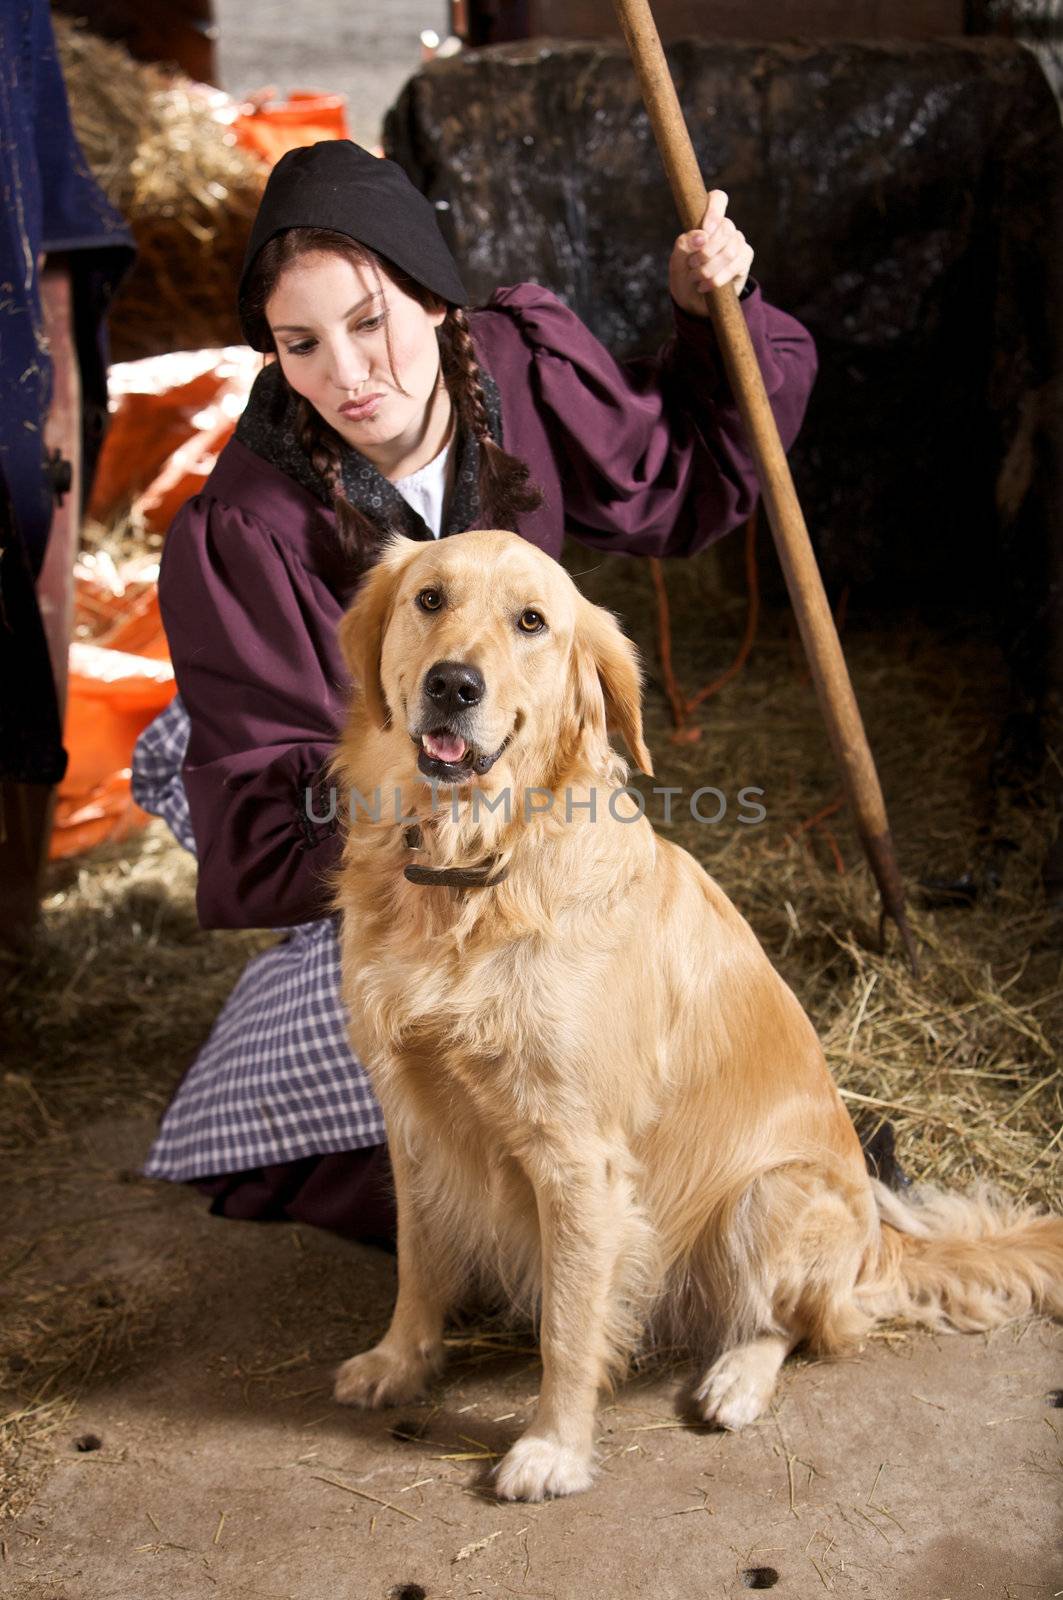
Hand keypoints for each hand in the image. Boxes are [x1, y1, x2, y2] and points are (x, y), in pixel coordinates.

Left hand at [669, 190, 753, 314]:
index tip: (705, 230)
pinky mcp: (745, 258)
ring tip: (696, 278)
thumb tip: (702, 236)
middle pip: (725, 228)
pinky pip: (736, 264)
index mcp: (707, 220)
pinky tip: (706, 286)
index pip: (718, 199)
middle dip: (706, 251)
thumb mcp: (677, 261)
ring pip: (730, 249)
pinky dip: (718, 278)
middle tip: (692, 265)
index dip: (714, 211)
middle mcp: (725, 227)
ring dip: (709, 267)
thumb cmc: (684, 274)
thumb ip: (684, 244)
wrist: (693, 301)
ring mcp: (737, 242)